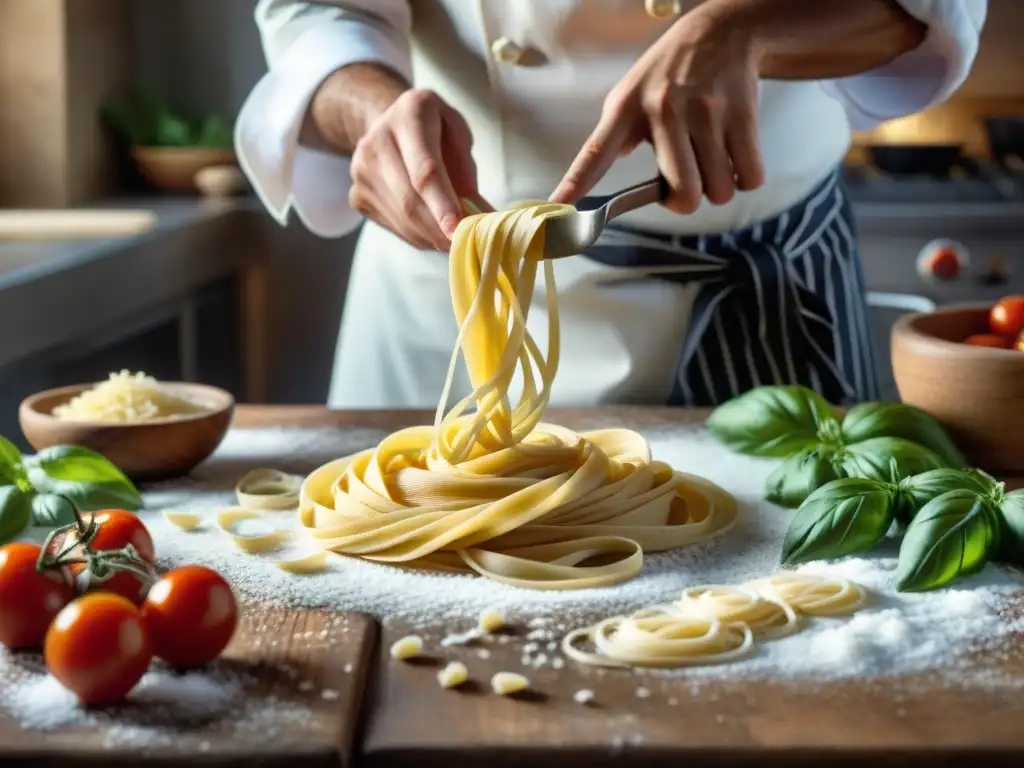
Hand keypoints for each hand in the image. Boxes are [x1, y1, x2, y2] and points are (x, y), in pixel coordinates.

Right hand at [349, 89, 484, 249]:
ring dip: (431, 236)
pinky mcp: (357, 196)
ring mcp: (361, 171)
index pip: (425, 170)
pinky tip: (431, 228)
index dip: (442, 204)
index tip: (458, 229)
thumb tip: (479, 215)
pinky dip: (418, 236)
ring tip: (451, 236)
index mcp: (410, 115)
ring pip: (402, 219)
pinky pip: (393, 226)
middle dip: (439, 228)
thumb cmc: (434, 130)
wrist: (387, 124)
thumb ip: (467, 171)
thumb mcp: (458, 134)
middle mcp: (377, 141)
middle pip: (410, 199)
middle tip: (464, 242)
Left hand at [552, 8, 764, 212]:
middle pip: (684, 194)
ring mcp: (705, 112)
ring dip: (718, 187)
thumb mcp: (631, 94)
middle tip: (686, 180)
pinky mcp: (741, 113)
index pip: (595, 152)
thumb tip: (592, 178)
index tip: (559, 205)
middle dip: (687, 200)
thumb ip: (614, 137)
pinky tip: (734, 157)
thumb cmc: (670, 73)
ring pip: (719, 190)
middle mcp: (662, 110)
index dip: (577, 182)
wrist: (722, 32)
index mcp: (626, 109)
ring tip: (711, 160)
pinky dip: (746, 177)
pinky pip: (749, 175)